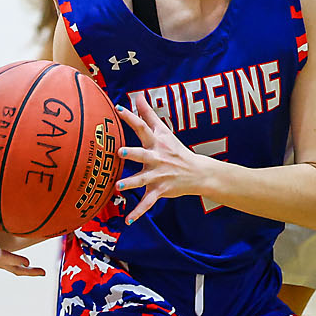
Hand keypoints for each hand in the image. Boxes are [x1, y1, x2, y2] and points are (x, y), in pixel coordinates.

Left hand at [116, 91, 209, 224]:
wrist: (198, 173)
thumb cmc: (176, 150)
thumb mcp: (163, 131)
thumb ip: (148, 114)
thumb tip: (137, 95)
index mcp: (156, 143)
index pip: (142, 127)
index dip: (130, 117)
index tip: (118, 108)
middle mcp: (156, 158)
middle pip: (142, 154)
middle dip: (131, 153)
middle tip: (119, 152)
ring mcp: (158, 175)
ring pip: (142, 180)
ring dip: (130, 183)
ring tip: (118, 186)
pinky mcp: (159, 190)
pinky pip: (147, 203)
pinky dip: (138, 212)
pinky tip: (128, 220)